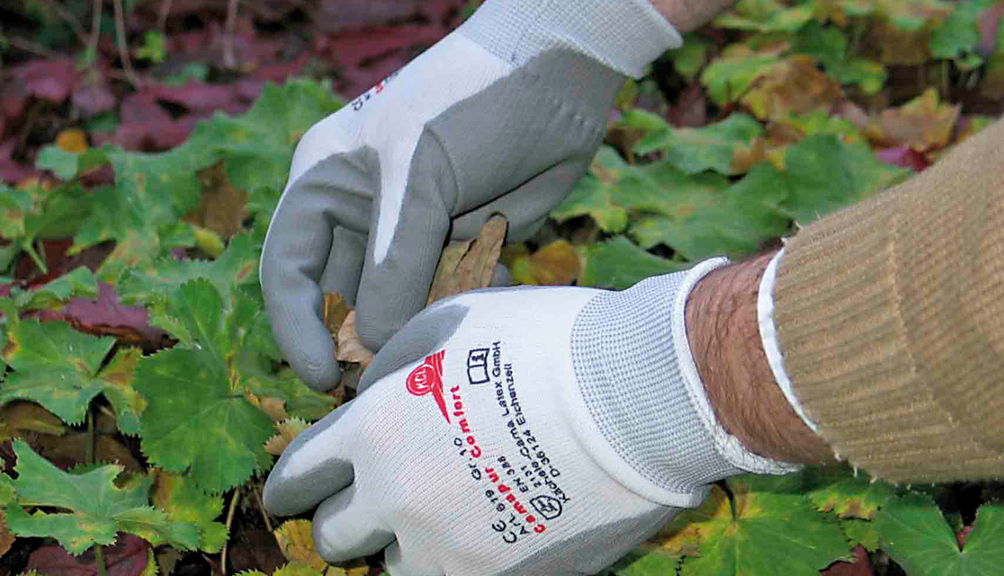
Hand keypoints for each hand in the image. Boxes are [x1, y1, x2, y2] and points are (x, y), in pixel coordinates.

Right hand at [259, 0, 682, 390]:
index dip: (299, 329)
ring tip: (453, 322)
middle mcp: (361, 216)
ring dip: (422, 323)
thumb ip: (394, 261)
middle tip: (396, 378)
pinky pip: (447, 297)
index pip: (289, 271)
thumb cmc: (471, 104)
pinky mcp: (459, 246)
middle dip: (365, 340)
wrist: (557, 78)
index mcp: (325, 185)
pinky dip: (462, 303)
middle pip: (343, 301)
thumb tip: (370, 343)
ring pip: (399, 308)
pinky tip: (494, 278)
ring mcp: (412, 234)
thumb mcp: (420, 174)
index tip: (323, 380)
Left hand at [263, 262, 795, 574]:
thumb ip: (389, 372)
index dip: (291, 486)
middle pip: (335, 536)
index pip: (301, 474)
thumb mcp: (447, 325)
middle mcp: (396, 497)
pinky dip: (457, 564)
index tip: (292, 496)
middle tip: (374, 507)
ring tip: (444, 522)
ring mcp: (446, 549)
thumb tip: (369, 404)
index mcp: (373, 430)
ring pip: (394, 570)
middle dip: (348, 519)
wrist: (634, 396)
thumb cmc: (542, 342)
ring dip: (407, 549)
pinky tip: (483, 539)